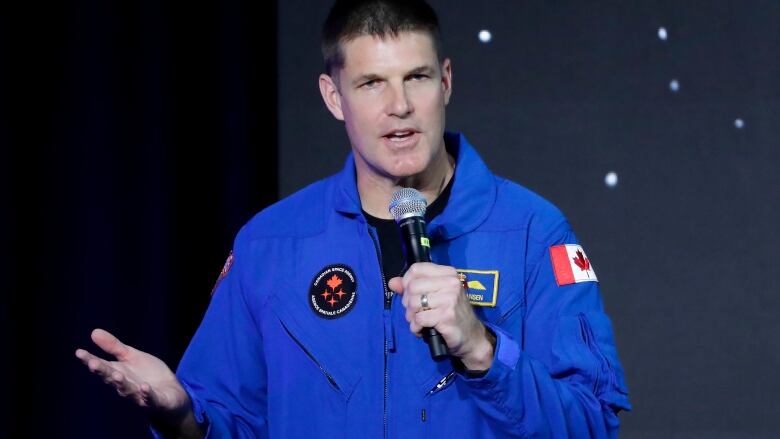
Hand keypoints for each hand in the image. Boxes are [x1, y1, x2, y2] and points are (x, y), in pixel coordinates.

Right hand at [75, 328, 190, 417]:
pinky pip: (150, 399)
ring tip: (117, 375)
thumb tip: (93, 332)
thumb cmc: (148, 375)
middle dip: (103, 372)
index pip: (102, 366)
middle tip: (93, 364)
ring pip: (128, 391)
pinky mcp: (156, 402)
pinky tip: (144, 387)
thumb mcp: (132, 356)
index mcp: (119, 373)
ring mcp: (140, 396)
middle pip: (112, 379)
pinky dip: (147, 394)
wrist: (171, 394)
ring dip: (122, 384)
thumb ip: (114, 347)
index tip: (79, 352)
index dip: (90, 360)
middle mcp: (126, 386)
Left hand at [388, 262, 493, 369]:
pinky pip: (419, 319)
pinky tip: (422, 330)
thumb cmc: (451, 313)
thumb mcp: (435, 296)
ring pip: (414, 303)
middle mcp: (451, 283)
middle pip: (412, 286)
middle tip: (414, 312)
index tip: (409, 294)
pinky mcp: (446, 316)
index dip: (406, 282)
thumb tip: (392, 282)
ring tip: (418, 322)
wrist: (471, 337)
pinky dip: (416, 327)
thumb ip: (412, 287)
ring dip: (411, 317)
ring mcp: (450, 299)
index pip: (416, 269)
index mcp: (448, 273)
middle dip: (407, 303)